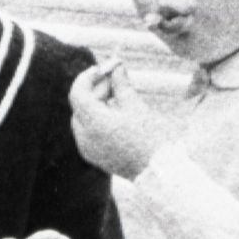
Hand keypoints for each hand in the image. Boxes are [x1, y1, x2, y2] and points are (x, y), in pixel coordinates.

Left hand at [69, 58, 169, 180]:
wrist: (160, 172)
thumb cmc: (151, 138)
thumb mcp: (136, 106)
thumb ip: (121, 84)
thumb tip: (116, 66)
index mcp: (94, 123)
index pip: (78, 92)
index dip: (89, 76)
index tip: (104, 68)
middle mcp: (85, 137)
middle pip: (81, 105)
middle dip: (96, 89)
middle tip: (117, 79)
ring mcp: (88, 149)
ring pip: (84, 118)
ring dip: (98, 104)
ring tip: (120, 96)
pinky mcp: (95, 157)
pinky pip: (89, 132)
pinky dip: (98, 119)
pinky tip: (117, 114)